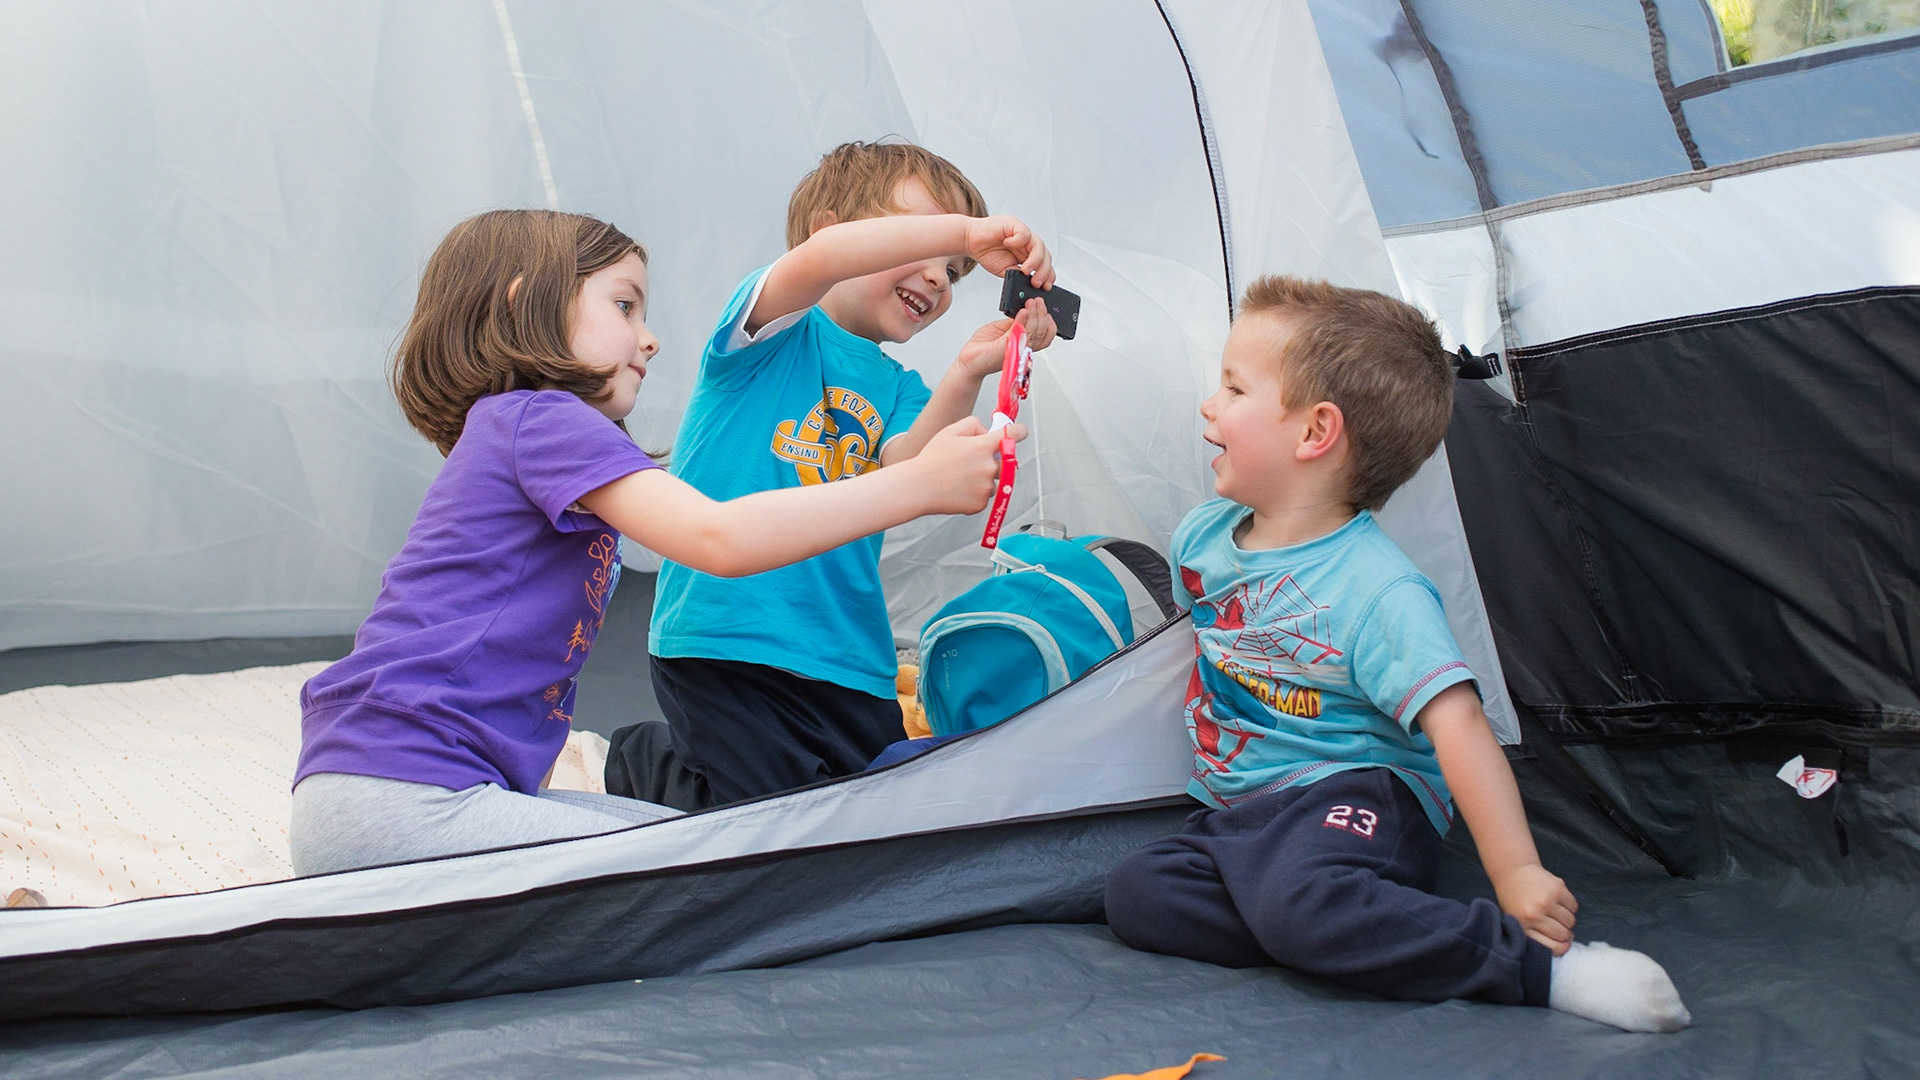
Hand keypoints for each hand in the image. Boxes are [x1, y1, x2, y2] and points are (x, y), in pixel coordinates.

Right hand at [906, 415, 1026, 515]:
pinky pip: (985, 496)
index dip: (1018, 432)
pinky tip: (959, 488)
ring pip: (996, 480)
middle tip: (973, 461)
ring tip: (960, 476)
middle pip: (1008, 461)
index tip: (1019, 433)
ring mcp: (986, 487)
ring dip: (985, 478)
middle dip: (996, 460)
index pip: (1015, 434)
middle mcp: (989, 467)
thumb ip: (974, 424)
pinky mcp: (981, 503)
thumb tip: (987, 431)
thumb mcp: (950, 431)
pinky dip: (976, 493)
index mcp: (983, 446)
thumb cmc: (931, 460)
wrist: (918, 487)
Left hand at [954, 300, 1058, 382]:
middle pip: (1042, 332)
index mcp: (1025, 344)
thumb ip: (1015, 322)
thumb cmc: (983, 348)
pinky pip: (1019, 332)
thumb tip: (1024, 309)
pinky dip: (1022, 320)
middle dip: (1041, 313)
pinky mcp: (1007, 348)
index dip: (1049, 322)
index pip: (1045, 336)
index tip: (1043, 308)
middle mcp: (1023, 348)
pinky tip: (1022, 311)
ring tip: (1031, 303)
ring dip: (1034, 314)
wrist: (969, 360)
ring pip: (1034, 332)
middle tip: (1037, 301)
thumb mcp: (1002, 329)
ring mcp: (1017, 349)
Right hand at [962, 215, 1053, 287]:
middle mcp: (1027, 243)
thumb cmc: (986, 252)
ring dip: (1035, 260)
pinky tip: (1008, 245)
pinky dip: (1018, 240)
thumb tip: (1029, 283)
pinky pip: (1024, 233)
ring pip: (1039, 245)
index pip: (1045, 263)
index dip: (1048, 275)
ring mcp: (1022, 233)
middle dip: (1043, 271)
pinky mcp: (1014, 224)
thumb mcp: (1005, 269)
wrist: (970, 240)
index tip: (1046, 287)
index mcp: (1027, 253)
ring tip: (1026, 270)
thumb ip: (1018, 274)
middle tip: (1036, 282)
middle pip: (1045, 255)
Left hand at [1492, 863, 1577, 954]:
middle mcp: (1534, 914)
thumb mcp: (1517, 921)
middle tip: (1559, 926)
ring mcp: (1546, 901)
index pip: (1552, 947)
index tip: (1562, 944)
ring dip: (1567, 920)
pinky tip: (1558, 901)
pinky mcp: (1557, 888)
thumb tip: (1562, 947)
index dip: (1561, 948)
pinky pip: (1574, 906)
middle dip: (1565, 934)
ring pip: (1571, 921)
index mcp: (1523, 925)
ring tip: (1555, 912)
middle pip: (1564, 935)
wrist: (1513, 871)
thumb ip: (1534, 935)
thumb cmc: (1515, 899)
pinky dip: (1570, 906)